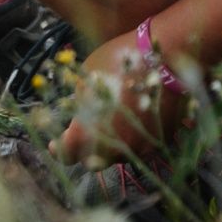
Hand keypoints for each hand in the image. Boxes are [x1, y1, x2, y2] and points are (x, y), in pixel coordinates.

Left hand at [54, 28, 188, 166]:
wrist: (165, 60)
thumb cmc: (117, 62)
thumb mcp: (85, 77)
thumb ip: (80, 104)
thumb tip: (80, 113)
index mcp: (87, 134)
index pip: (66, 155)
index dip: (59, 149)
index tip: (56, 142)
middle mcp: (112, 150)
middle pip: (92, 162)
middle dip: (87, 149)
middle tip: (86, 132)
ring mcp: (137, 149)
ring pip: (118, 156)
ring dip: (112, 144)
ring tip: (114, 120)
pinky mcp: (158, 144)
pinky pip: (140, 146)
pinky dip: (134, 137)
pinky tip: (135, 118)